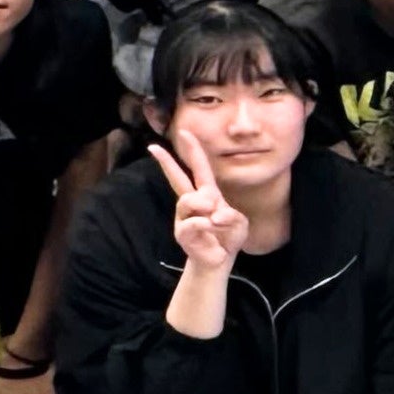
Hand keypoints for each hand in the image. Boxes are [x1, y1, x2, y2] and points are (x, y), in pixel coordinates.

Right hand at [147, 137, 248, 269]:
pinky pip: (194, 221)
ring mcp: (184, 217)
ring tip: (217, 220)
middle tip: (154, 148)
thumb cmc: (228, 236)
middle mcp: (192, 203)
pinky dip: (207, 224)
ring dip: (208, 208)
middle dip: (167, 162)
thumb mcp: (238, 222)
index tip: (185, 133)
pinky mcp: (182, 232)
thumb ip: (230, 214)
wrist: (220, 260)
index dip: (193, 151)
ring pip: (190, 200)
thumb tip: (212, 214)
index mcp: (208, 194)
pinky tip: (211, 228)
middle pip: (178, 179)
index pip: (199, 169)